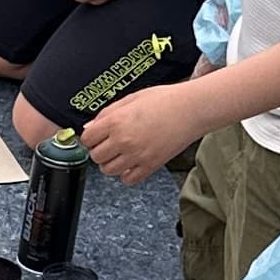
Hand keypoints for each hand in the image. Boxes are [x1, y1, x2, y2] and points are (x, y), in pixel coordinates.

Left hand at [80, 86, 200, 187]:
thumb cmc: (165, 100)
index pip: (87, 139)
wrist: (191, 109)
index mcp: (116, 121)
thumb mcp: (130, 99)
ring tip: (121, 153)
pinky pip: (128, 179)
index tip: (96, 136)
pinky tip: (132, 162)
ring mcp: (137, 155)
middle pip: (96, 157)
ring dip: (111, 163)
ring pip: (108, 170)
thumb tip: (90, 127)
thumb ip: (107, 114)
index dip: (91, 137)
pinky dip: (127, 174)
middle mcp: (124, 140)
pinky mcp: (150, 165)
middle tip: (110, 144)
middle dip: (100, 150)